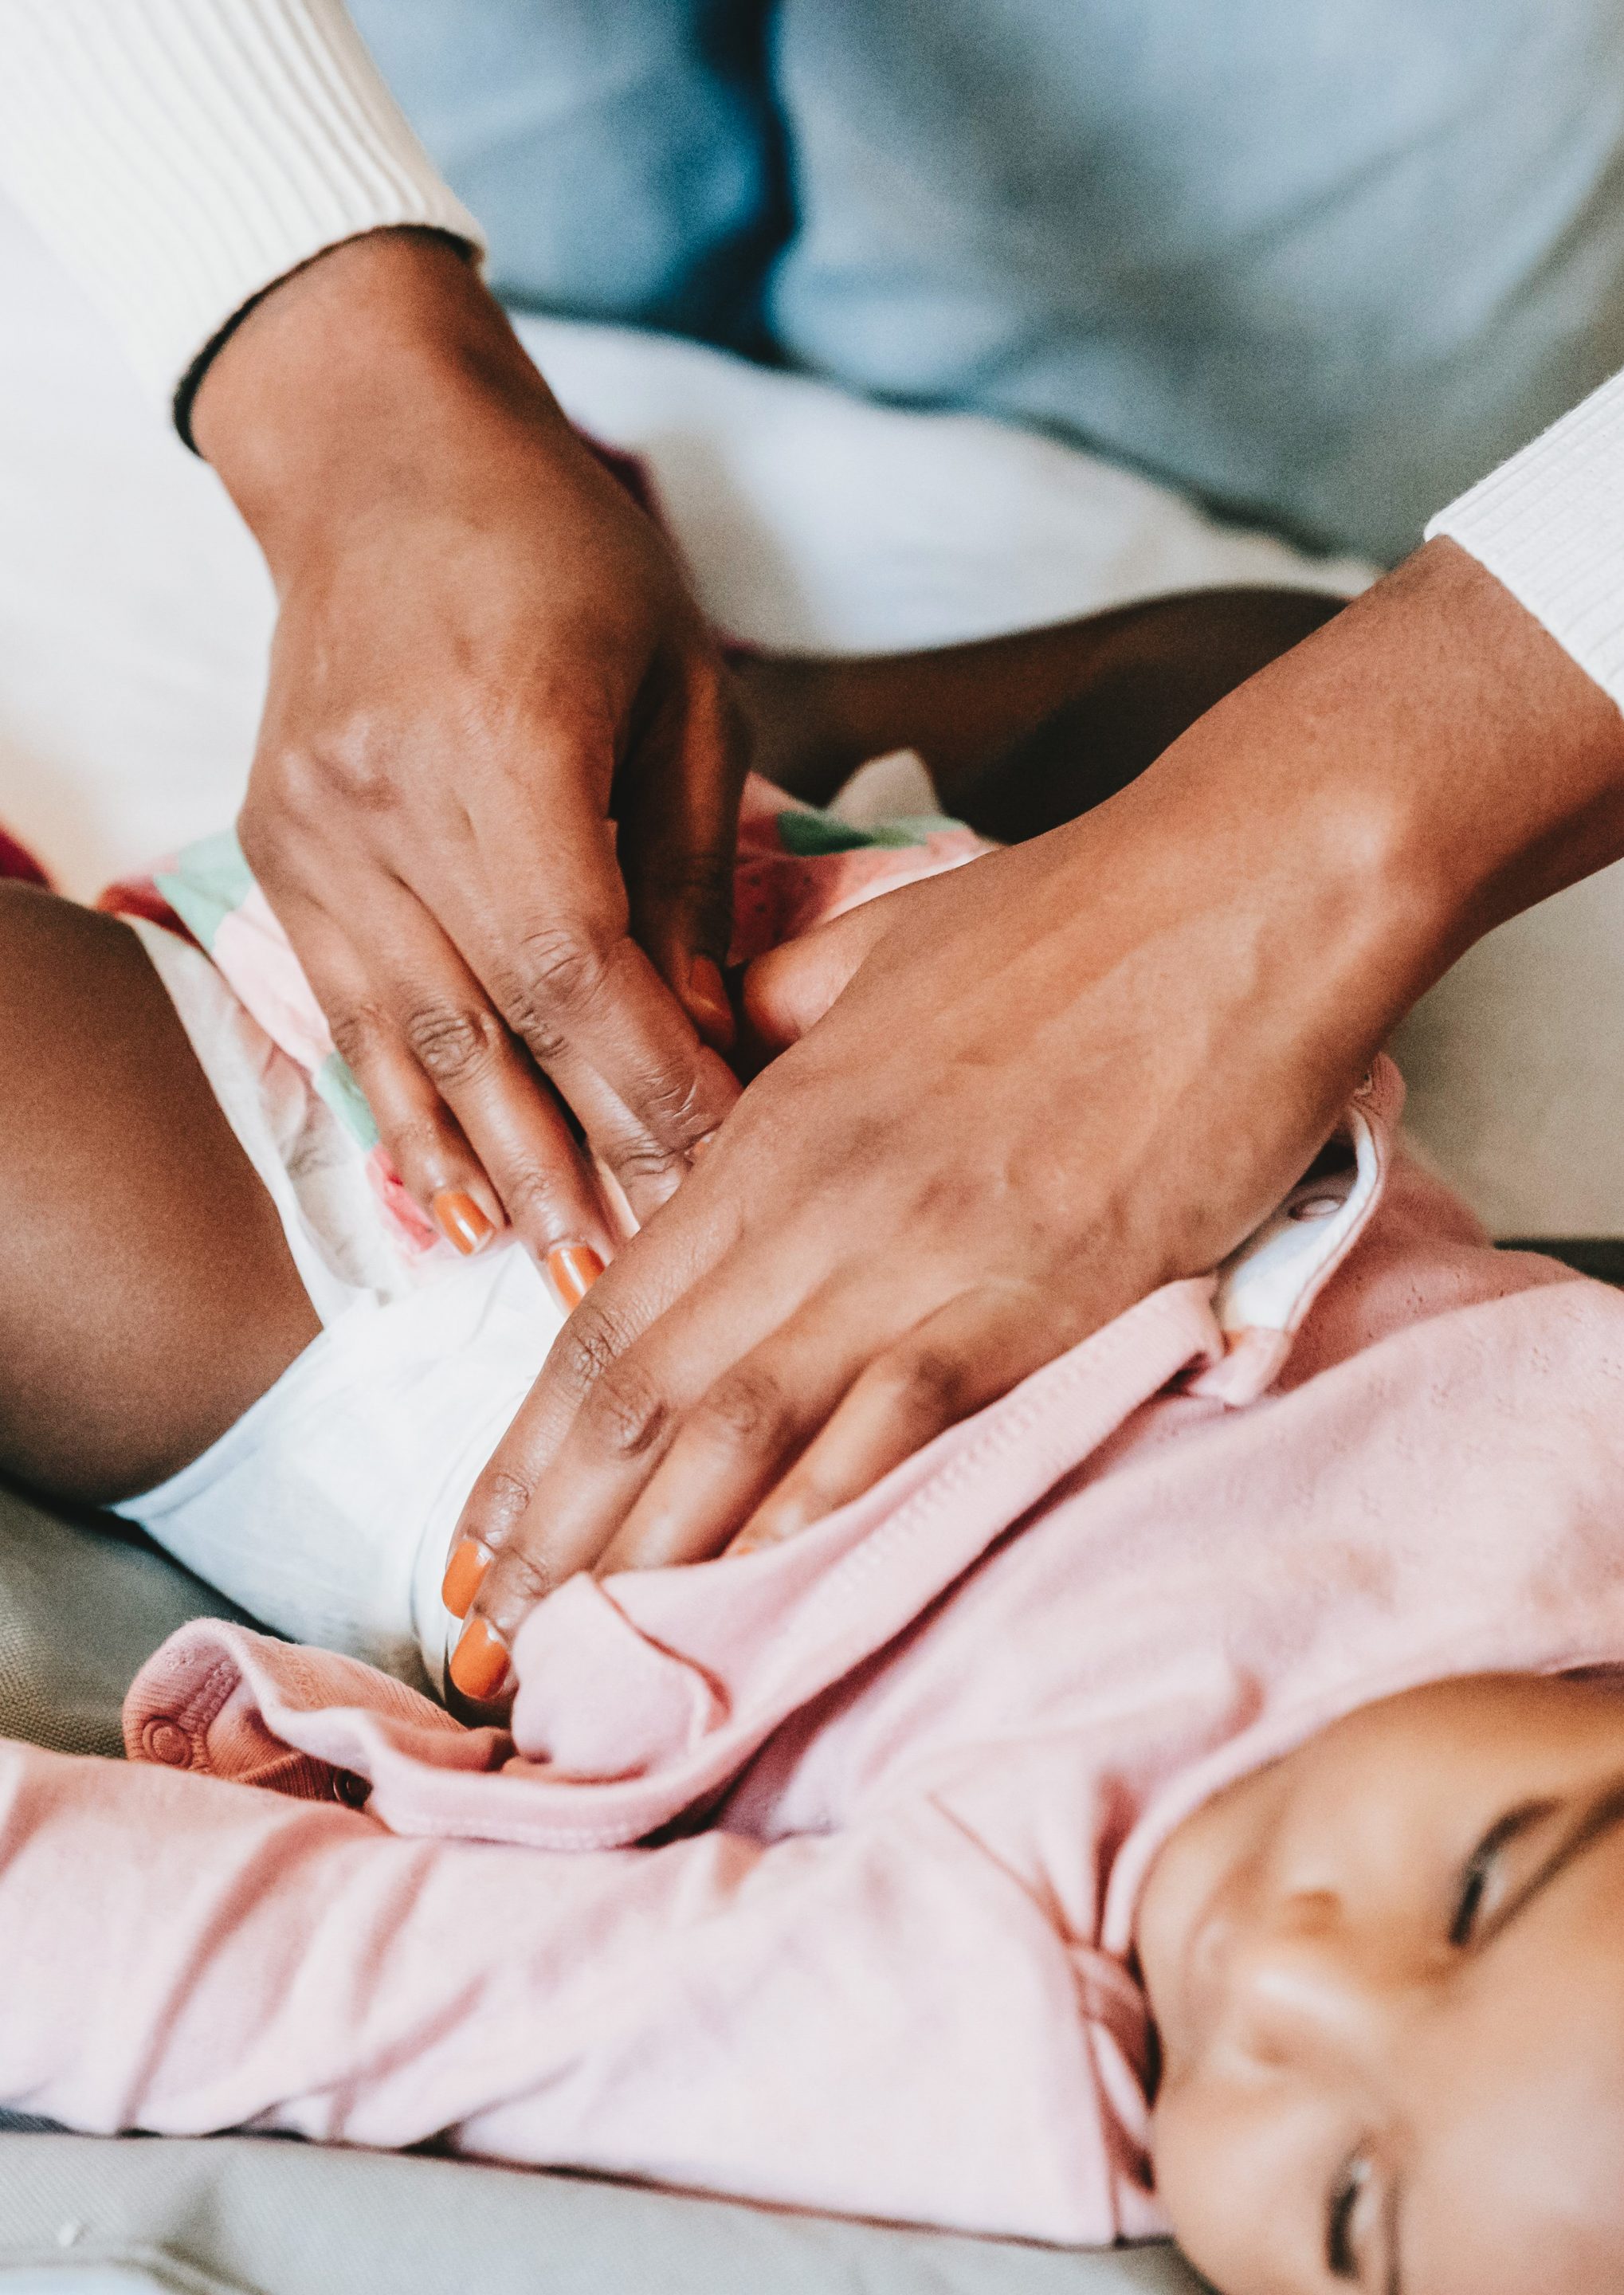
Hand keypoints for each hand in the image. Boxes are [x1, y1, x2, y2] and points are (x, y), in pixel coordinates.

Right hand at [192, 230, 743, 1283]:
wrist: (379, 459)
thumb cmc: (567, 558)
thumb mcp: (681, 693)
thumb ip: (690, 879)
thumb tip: (707, 1049)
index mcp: (500, 744)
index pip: (582, 973)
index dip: (653, 1092)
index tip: (727, 1178)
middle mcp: (382, 803)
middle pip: (494, 1032)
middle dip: (583, 1168)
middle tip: (652, 1287)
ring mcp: (311, 835)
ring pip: (409, 1046)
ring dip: (490, 1175)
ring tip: (556, 1287)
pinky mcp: (276, 853)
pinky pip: (344, 1017)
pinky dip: (404, 1118)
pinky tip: (449, 1208)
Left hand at [437, 539, 1623, 1704]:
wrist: (1250, 895)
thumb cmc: (1073, 916)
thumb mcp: (877, 950)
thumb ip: (772, 1020)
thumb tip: (715, 1057)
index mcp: (773, 1128)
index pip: (608, 1317)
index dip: (525, 1447)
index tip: (472, 1543)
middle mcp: (818, 1205)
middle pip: (645, 1397)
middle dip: (552, 1535)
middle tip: (484, 1647)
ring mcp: (923, 1258)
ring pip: (739, 1430)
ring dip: (647, 1559)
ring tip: (571, 1663)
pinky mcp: (1038, 1299)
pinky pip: (896, 1428)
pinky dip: (813, 1522)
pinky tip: (751, 1604)